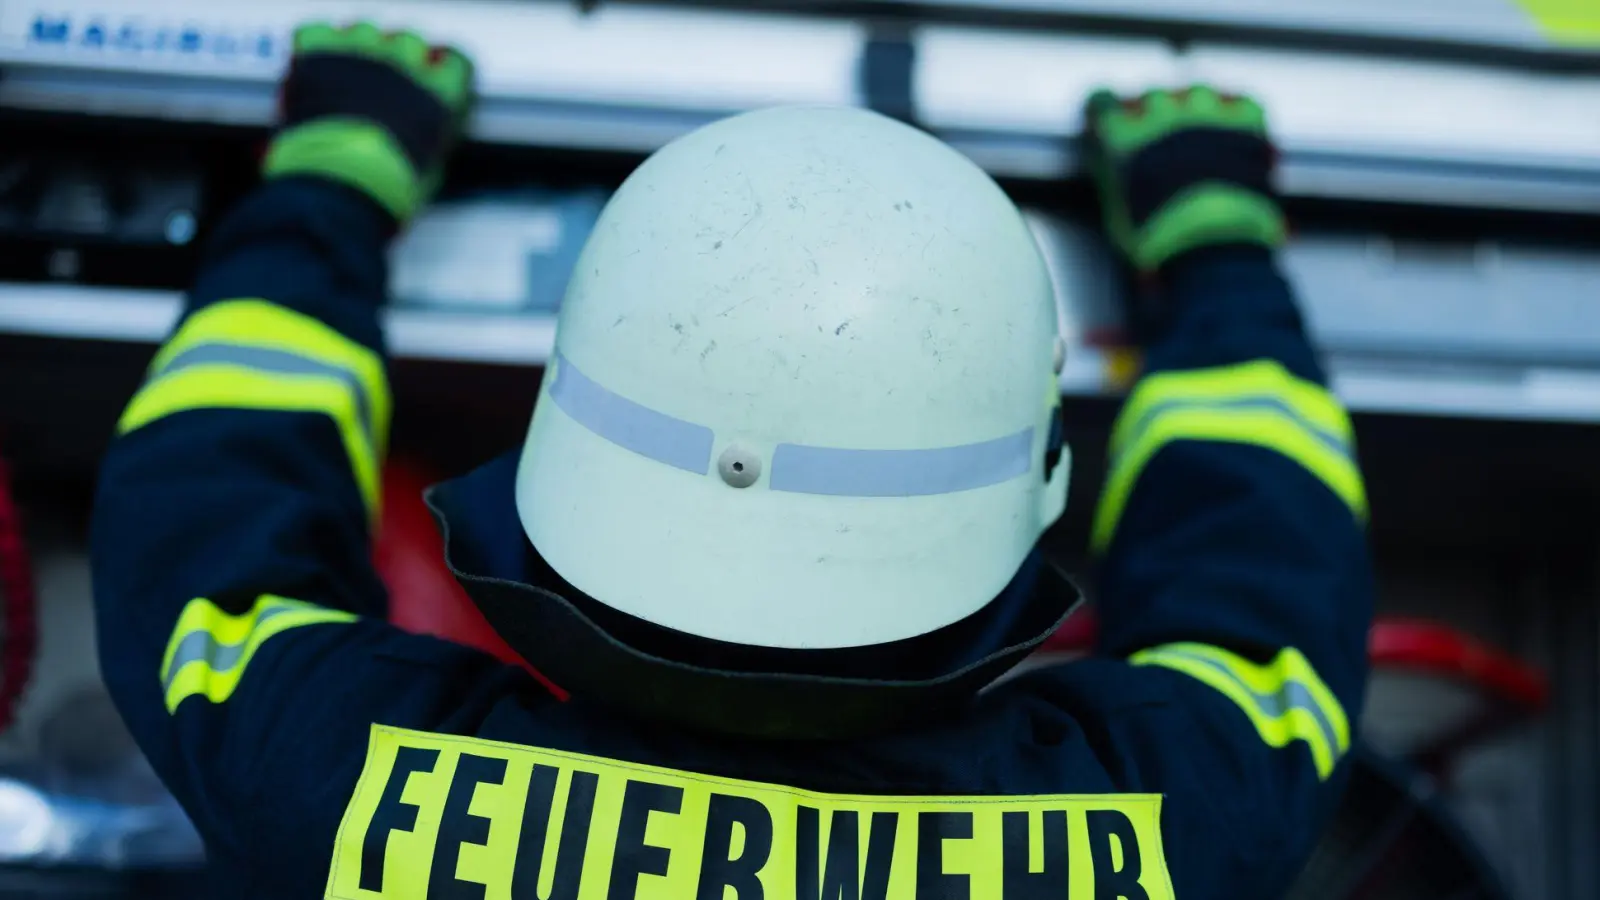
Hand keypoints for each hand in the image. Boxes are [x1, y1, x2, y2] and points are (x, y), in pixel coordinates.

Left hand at [263, 21, 474, 223]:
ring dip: (360, 50)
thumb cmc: (387, 186)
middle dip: (399, 59)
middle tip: (385, 84)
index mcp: (439, 93)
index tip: (435, 73)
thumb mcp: (430, 168)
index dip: (442, 68)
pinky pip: (318, 32)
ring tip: (349, 76)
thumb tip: (424, 139)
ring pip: (366, 32)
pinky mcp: (320, 54)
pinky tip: (317, 66)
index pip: (454, 61)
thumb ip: (431, 137)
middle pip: (409, 41)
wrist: (340, 181)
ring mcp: (362, 55)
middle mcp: (405, 65)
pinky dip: (318, 45)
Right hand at [1082, 85, 1284, 271]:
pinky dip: (1234, 115)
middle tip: (1161, 145)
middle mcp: (1160, 113)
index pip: (1103, 103)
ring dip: (1193, 113)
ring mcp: (1204, 112)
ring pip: (1194, 96)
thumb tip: (1117, 169)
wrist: (1216, 244)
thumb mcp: (1117, 214)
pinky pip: (1239, 103)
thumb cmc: (1161, 240)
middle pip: (1151, 98)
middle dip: (1152, 117)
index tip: (1112, 122)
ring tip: (1200, 143)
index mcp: (1120, 135)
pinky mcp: (1245, 119)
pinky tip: (1233, 134)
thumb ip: (1114, 178)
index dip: (1107, 115)